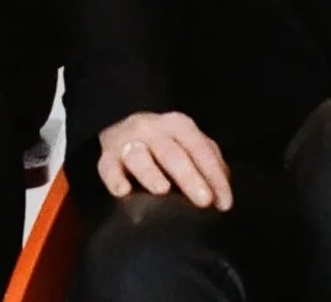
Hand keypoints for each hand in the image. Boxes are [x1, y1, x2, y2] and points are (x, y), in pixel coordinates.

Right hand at [97, 110, 231, 210]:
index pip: (199, 149)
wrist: (122, 127)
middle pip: (172, 153)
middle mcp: (152, 130)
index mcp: (179, 126)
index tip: (224, 204)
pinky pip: (108, 168)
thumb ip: (209, 162)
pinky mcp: (106, 158)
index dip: (214, 176)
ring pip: (138, 156)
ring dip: (151, 173)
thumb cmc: (166, 144)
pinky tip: (122, 191)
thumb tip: (223, 192)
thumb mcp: (189, 144)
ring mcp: (127, 142)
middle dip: (189, 177)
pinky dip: (114, 179)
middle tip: (203, 201)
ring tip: (162, 190)